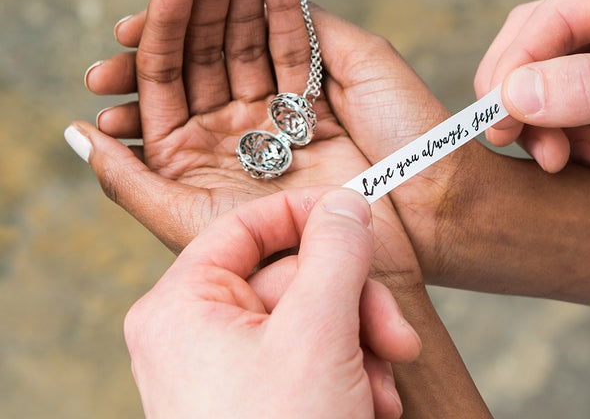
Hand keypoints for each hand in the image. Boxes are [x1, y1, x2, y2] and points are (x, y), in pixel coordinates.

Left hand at [71, 0, 454, 288]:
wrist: (377, 253)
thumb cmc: (286, 252)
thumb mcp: (191, 224)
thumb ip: (128, 183)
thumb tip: (80, 131)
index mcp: (196, 145)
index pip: (162, 75)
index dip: (151, 39)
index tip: (135, 14)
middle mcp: (232, 115)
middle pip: (205, 43)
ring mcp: (275, 96)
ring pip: (249, 30)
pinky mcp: (319, 84)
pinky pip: (298, 35)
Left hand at [124, 187, 420, 418]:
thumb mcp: (316, 336)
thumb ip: (335, 255)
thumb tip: (345, 204)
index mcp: (183, 305)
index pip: (247, 226)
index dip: (305, 214)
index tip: (355, 212)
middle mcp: (198, 331)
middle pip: (291, 275)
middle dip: (351, 300)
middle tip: (392, 333)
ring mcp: (228, 367)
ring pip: (311, 315)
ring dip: (359, 341)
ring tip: (380, 383)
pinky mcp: (259, 396)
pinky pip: (312, 354)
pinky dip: (350, 370)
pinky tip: (368, 402)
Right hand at [474, 0, 589, 171]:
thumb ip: (587, 82)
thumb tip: (511, 96)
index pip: (539, 21)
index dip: (509, 71)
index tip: (498, 126)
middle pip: (528, 48)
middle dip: (520, 104)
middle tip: (536, 152)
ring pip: (539, 78)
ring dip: (541, 126)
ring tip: (566, 158)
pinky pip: (562, 99)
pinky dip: (563, 131)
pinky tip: (583, 152)